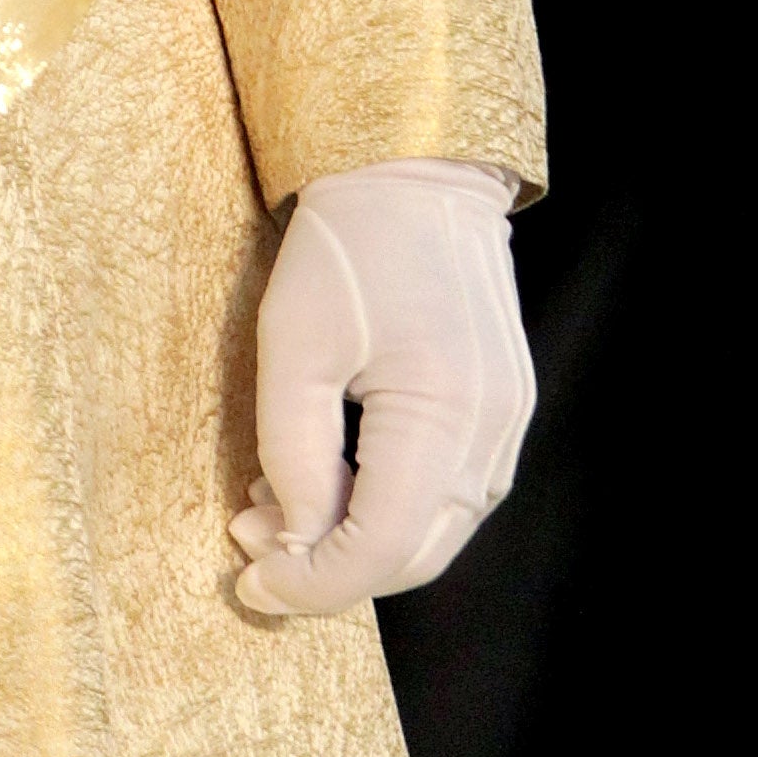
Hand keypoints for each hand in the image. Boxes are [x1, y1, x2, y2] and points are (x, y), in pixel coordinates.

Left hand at [231, 159, 531, 615]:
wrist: (415, 173)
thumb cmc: (347, 245)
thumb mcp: (294, 340)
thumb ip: (295, 451)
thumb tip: (296, 540)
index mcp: (443, 413)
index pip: (382, 547)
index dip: (315, 583)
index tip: (251, 581)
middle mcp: (492, 434)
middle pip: (414, 554)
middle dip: (329, 570)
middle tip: (250, 547)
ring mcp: (507, 425)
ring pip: (433, 530)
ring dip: (356, 540)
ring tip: (274, 513)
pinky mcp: (501, 412)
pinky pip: (446, 491)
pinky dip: (386, 504)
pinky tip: (327, 481)